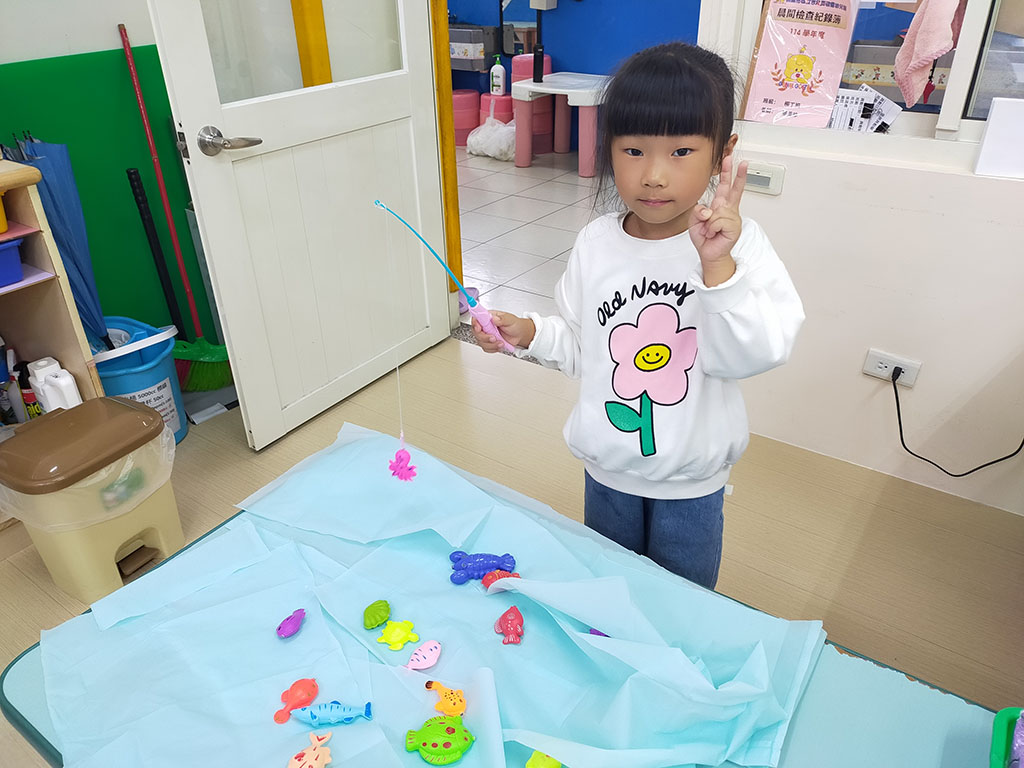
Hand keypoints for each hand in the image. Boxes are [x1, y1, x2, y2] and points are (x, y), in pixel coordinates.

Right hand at [471, 310, 534, 352]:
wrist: (520, 335)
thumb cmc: (515, 325)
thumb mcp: (510, 319)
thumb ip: (502, 318)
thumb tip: (494, 318)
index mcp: (489, 317)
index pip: (476, 318)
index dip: (475, 324)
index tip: (479, 328)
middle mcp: (486, 326)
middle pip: (476, 332)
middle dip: (484, 337)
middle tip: (494, 338)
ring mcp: (487, 334)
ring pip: (480, 342)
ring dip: (491, 344)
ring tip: (501, 342)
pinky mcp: (489, 343)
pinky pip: (486, 348)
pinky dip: (493, 348)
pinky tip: (500, 345)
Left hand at [689, 154, 747, 285]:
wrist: (708, 253)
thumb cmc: (704, 237)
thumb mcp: (694, 221)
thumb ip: (698, 211)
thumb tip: (709, 210)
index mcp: (720, 205)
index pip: (725, 186)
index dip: (728, 173)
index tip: (731, 159)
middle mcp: (728, 209)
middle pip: (734, 189)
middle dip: (738, 174)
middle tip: (742, 162)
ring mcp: (733, 218)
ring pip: (717, 212)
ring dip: (708, 223)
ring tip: (709, 231)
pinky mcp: (734, 227)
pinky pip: (718, 221)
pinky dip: (712, 228)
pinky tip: (714, 234)